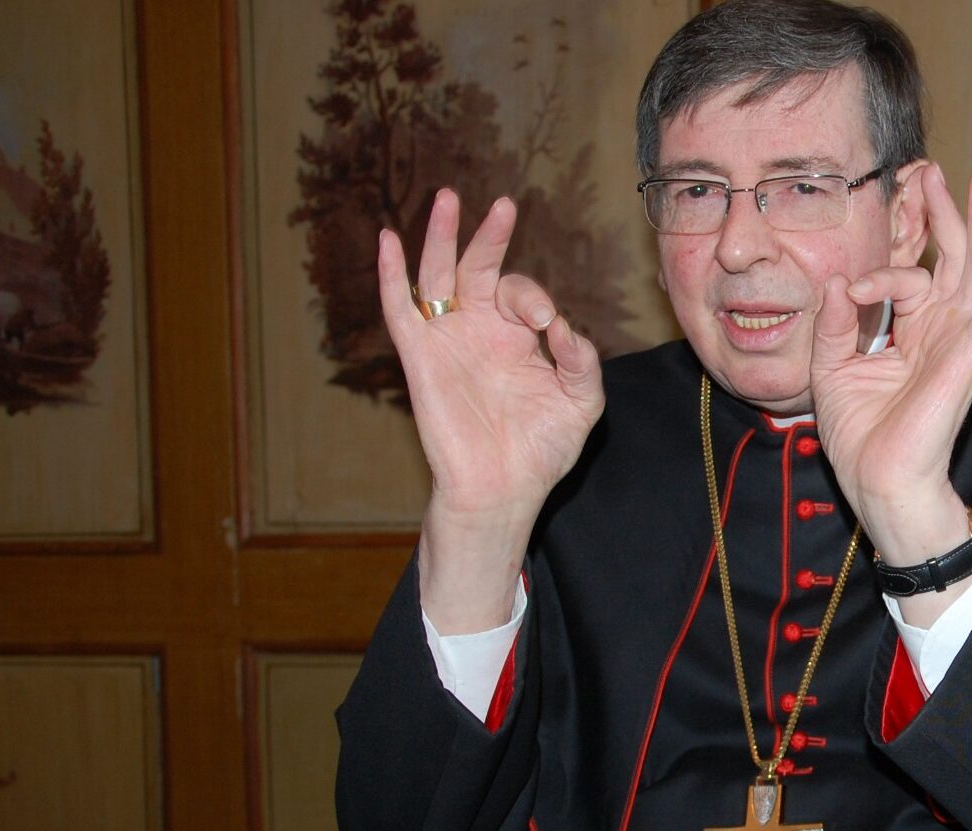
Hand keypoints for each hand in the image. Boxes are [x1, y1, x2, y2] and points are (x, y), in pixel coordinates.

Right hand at [377, 190, 603, 631]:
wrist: (503, 490)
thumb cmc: (542, 450)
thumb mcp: (581, 401)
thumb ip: (582, 359)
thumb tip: (561, 325)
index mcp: (516, 337)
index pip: (521, 293)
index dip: (534, 297)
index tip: (545, 325)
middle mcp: (479, 331)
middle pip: (479, 269)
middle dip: (489, 237)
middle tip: (503, 205)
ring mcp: (447, 341)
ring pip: (438, 277)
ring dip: (441, 238)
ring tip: (447, 199)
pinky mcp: (420, 358)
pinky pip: (400, 309)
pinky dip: (391, 274)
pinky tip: (388, 239)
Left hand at [809, 165, 971, 568]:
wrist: (880, 483)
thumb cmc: (861, 438)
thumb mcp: (831, 368)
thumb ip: (836, 323)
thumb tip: (838, 279)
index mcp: (910, 333)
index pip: (910, 275)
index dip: (887, 259)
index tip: (854, 274)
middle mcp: (940, 331)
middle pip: (952, 259)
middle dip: (945, 212)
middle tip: (933, 170)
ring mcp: (958, 341)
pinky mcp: (969, 356)